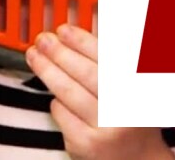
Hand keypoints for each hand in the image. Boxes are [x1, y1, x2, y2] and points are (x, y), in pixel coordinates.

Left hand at [27, 25, 174, 159]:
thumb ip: (113, 60)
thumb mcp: (135, 86)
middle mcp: (127, 109)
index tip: (64, 29)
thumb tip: (81, 32)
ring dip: (48, 70)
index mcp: (140, 88)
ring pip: (70, 93)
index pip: (109, 59)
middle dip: (60, 53)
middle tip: (43, 39)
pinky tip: (54, 94)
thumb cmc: (131, 116)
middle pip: (87, 74)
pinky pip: (61, 113)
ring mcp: (106, 129)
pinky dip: (56, 101)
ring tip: (34, 55)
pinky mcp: (87, 144)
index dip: (83, 42)